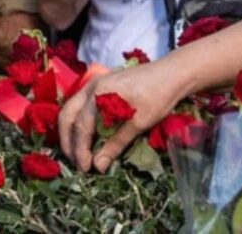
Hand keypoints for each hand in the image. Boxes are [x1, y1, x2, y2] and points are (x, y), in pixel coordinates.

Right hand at [58, 61, 191, 171]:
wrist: (173, 73)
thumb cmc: (159, 96)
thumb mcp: (139, 122)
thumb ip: (116, 143)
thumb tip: (98, 166)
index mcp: (98, 93)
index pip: (81, 126)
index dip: (80, 149)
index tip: (85, 168)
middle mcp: (91, 86)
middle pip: (67, 115)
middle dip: (68, 141)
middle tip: (76, 163)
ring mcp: (94, 84)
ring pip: (71, 110)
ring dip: (71, 132)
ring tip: (78, 153)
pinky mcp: (101, 86)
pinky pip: (81, 105)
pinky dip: (79, 122)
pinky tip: (87, 136)